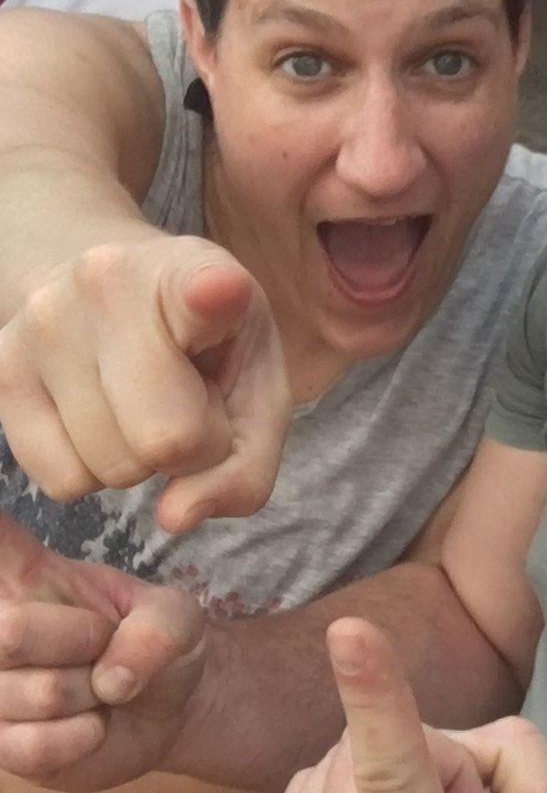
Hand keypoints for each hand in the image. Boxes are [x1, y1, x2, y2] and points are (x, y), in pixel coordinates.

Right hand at [0, 235, 290, 528]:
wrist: (114, 289)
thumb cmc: (206, 347)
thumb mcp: (258, 393)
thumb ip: (245, 466)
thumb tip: (175, 518)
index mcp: (195, 274)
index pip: (201, 292)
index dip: (213, 297)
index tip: (217, 290)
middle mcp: (106, 284)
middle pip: (164, 440)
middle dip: (190, 449)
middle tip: (189, 403)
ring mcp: (41, 324)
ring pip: (108, 467)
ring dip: (138, 458)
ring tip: (144, 401)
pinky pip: (59, 480)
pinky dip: (91, 471)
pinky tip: (103, 417)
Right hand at [0, 511, 206, 789]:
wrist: (168, 708)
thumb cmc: (154, 644)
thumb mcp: (178, 616)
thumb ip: (157, 626)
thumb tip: (112, 677)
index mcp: (21, 577)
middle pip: (10, 632)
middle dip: (84, 641)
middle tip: (102, 643)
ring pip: (40, 694)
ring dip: (94, 694)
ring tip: (98, 686)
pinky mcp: (0, 746)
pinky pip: (37, 746)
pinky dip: (85, 737)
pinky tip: (90, 726)